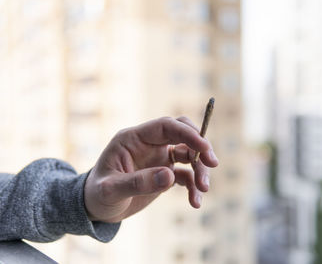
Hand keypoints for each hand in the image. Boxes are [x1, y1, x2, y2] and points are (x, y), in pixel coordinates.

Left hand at [84, 117, 218, 222]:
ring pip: (189, 154)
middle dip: (200, 146)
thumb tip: (169, 176)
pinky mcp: (165, 173)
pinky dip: (194, 186)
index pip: (166, 126)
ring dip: (200, 169)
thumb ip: (137, 182)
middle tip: (212, 163)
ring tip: (203, 190)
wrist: (96, 208)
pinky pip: (186, 175)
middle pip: (183, 134)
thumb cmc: (97, 194)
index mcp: (134, 138)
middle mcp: (150, 144)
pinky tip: (195, 202)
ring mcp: (159, 158)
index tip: (204, 148)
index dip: (187, 133)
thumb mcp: (110, 190)